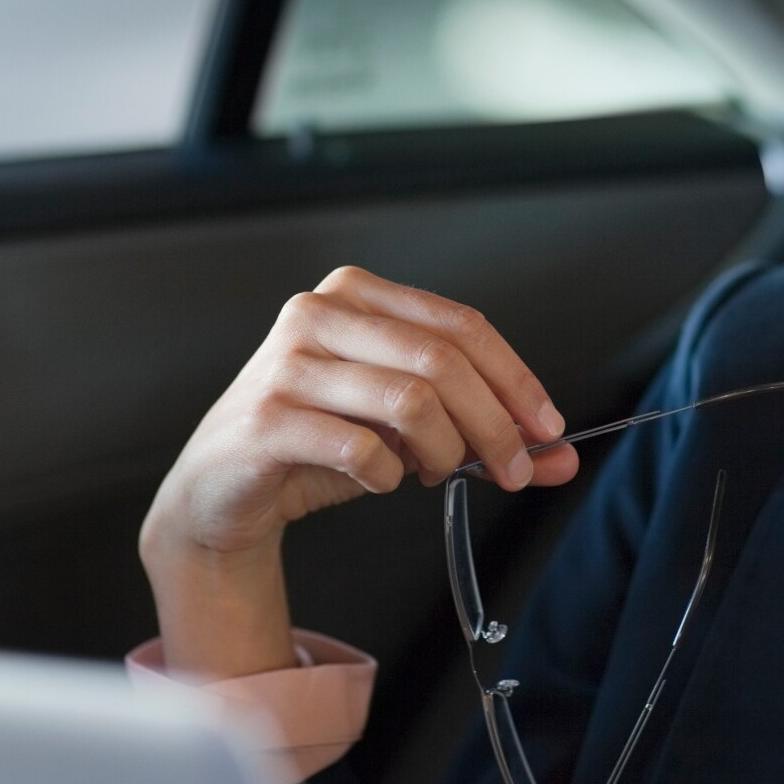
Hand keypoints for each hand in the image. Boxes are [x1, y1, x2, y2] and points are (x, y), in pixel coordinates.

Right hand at [138, 267, 575, 676]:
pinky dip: (388, 477)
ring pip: (410, 401)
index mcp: (357, 294)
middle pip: (443, 361)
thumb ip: (482, 433)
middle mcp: (318, 313)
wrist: (220, 489)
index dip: (516, 379)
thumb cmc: (318, 444)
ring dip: (445, 452)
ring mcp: (287, 363)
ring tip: (438, 473)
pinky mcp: (268, 418)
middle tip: (516, 471)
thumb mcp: (408, 430)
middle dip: (495, 424)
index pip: (461, 325)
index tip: (550, 430)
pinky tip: (380, 481)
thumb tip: (562, 457)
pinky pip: (361, 450)